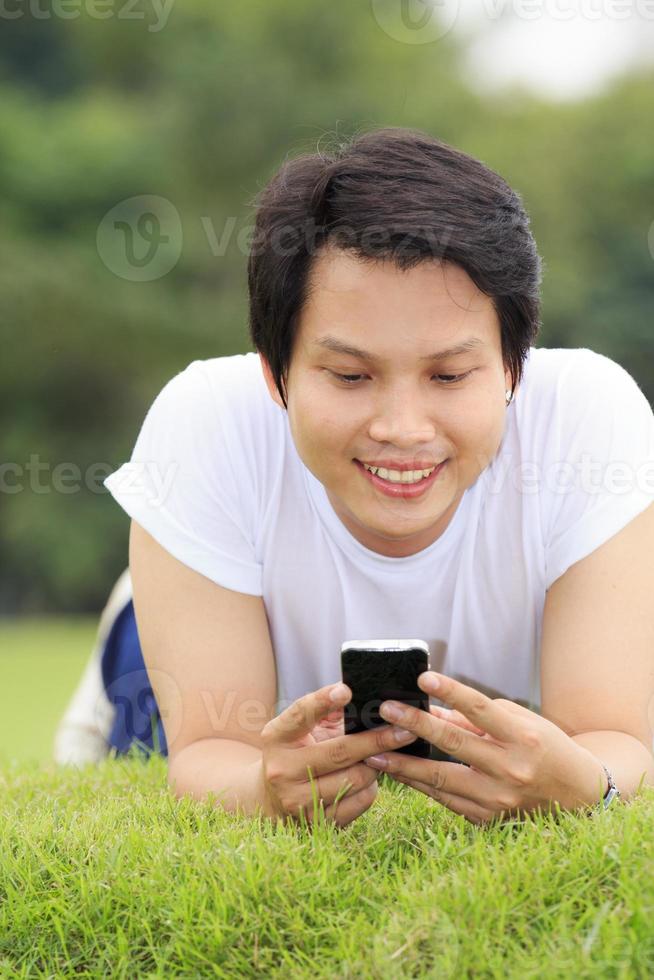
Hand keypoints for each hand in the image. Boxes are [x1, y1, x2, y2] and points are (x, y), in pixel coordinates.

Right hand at [257, 682, 418, 827]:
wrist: (273, 798)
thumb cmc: (297, 750)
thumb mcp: (302, 727)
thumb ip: (327, 710)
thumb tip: (363, 696)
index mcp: (276, 737)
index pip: (301, 715)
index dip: (323, 701)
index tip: (346, 690)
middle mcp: (282, 770)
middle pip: (339, 752)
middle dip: (377, 740)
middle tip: (405, 729)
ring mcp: (298, 801)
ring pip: (355, 778)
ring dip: (376, 764)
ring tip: (382, 754)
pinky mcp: (317, 823)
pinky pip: (361, 801)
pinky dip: (371, 786)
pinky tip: (368, 776)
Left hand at [363, 671, 608, 825]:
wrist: (577, 798)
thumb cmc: (545, 749)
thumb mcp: (519, 724)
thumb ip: (476, 719)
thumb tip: (432, 710)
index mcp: (523, 739)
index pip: (481, 709)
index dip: (451, 691)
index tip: (423, 677)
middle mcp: (511, 770)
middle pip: (454, 744)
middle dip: (415, 725)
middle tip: (386, 710)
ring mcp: (498, 799)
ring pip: (441, 779)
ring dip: (404, 765)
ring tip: (374, 752)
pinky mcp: (488, 819)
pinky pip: (446, 799)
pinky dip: (420, 785)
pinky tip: (398, 773)